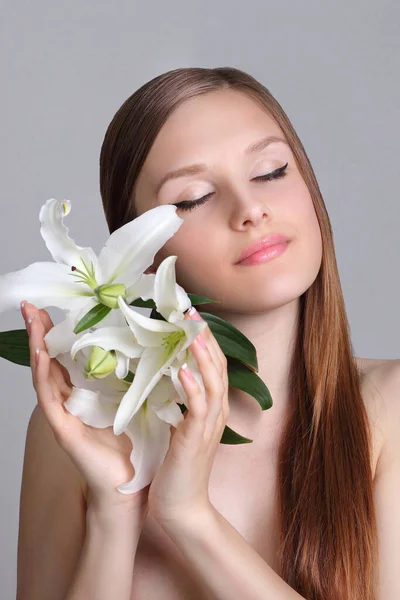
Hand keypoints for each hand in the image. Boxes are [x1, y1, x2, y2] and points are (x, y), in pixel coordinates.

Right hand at [21, 301, 149, 514]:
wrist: (131, 485)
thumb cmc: (133, 445)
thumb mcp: (132, 402)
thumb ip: (131, 379)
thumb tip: (147, 347)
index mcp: (82, 395)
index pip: (64, 358)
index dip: (56, 334)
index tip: (52, 307)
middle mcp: (67, 402)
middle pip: (48, 361)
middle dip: (38, 333)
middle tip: (31, 305)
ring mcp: (61, 416)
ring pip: (43, 375)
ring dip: (36, 347)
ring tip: (32, 320)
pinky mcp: (63, 430)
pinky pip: (48, 400)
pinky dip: (43, 377)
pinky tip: (41, 356)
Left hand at [147, 307, 229, 525]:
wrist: (183, 505)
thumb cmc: (178, 466)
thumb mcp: (181, 427)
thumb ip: (181, 402)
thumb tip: (168, 374)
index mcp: (213, 407)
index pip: (214, 365)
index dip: (204, 339)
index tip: (190, 316)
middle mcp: (217, 412)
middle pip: (218, 366)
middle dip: (205, 337)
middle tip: (190, 311)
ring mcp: (209, 425)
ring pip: (213, 381)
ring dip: (202, 355)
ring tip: (192, 331)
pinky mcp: (195, 438)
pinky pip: (198, 408)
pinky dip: (192, 388)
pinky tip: (181, 371)